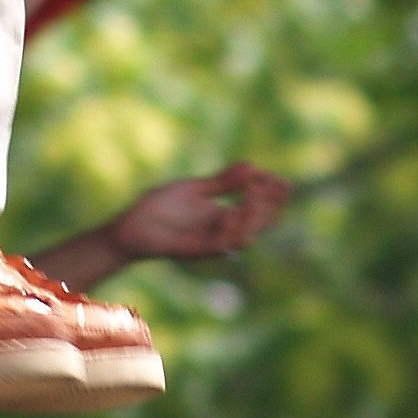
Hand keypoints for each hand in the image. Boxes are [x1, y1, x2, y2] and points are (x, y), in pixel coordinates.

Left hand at [107, 163, 291, 265]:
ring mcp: (213, 242)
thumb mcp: (196, 189)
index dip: (273, 196)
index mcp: (226, 216)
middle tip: (269, 183)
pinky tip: (230, 212)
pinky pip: (221, 245)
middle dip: (268, 204)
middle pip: (259, 222)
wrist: (134, 224)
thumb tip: (253, 166)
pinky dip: (229, 230)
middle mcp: (224, 231)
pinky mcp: (198, 251)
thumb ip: (223, 182)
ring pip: (245, 235)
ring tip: (252, 192)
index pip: (259, 209)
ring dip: (252, 215)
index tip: (284, 180)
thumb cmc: (162, 206)